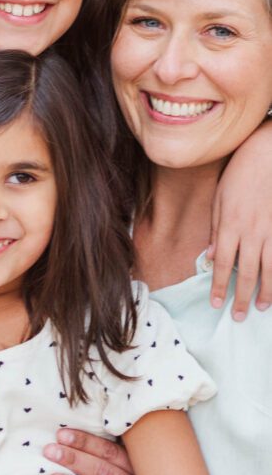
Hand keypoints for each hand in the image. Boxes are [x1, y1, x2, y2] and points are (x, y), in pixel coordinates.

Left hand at [210, 120, 271, 317]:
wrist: (265, 158)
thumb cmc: (237, 176)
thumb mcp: (218, 201)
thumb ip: (215, 230)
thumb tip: (210, 257)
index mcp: (230, 226)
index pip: (223, 264)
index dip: (219, 286)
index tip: (215, 303)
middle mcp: (251, 233)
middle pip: (247, 273)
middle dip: (240, 297)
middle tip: (237, 317)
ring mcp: (271, 231)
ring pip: (270, 269)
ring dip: (266, 292)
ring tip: (261, 308)